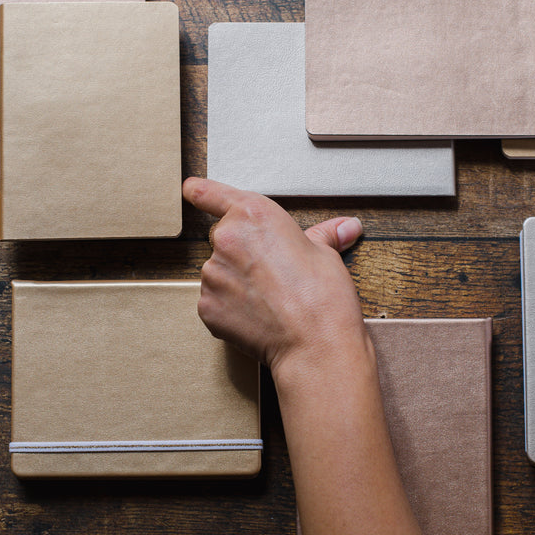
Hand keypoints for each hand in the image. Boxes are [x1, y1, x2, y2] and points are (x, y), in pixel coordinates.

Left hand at [181, 177, 365, 376]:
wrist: (316, 345)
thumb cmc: (323, 297)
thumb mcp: (325, 254)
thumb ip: (321, 236)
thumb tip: (344, 228)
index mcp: (254, 215)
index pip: (212, 194)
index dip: (200, 191)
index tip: (190, 189)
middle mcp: (226, 239)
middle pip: (225, 239)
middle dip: (244, 253)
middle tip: (275, 273)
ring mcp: (212, 275)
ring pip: (220, 272)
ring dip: (237, 281)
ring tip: (271, 298)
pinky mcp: (207, 306)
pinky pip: (216, 301)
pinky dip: (232, 307)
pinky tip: (258, 315)